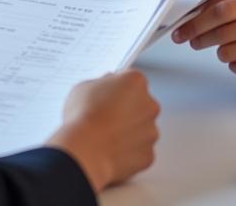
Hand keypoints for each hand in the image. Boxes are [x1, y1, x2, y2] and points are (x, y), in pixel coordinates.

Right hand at [46, 71, 159, 191]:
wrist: (86, 150)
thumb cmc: (84, 117)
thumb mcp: (85, 86)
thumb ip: (101, 85)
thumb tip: (104, 90)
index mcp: (136, 82)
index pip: (131, 80)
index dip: (118, 88)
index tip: (109, 95)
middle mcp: (149, 105)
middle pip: (141, 104)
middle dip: (128, 109)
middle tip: (107, 115)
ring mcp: (151, 131)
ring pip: (143, 128)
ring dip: (130, 130)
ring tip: (107, 135)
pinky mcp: (149, 154)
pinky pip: (140, 150)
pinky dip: (130, 151)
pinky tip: (112, 149)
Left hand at [171, 0, 235, 83]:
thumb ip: (235, 5)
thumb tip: (195, 12)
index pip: (224, 2)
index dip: (199, 15)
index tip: (182, 25)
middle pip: (226, 22)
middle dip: (201, 33)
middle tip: (189, 41)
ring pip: (235, 46)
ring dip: (220, 53)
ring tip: (220, 54)